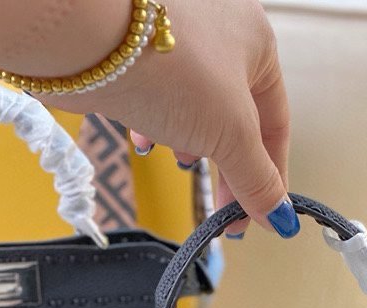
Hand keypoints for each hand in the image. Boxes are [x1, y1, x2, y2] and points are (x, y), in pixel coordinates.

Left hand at [46, 0, 294, 239]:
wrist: (87, 34)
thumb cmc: (171, 65)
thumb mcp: (231, 134)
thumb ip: (258, 179)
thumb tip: (278, 216)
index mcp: (257, 41)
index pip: (275, 122)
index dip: (270, 175)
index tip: (260, 215)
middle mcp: (220, 32)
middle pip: (235, 118)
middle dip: (227, 164)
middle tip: (222, 210)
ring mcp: (175, 38)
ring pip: (195, 106)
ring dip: (191, 143)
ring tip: (180, 161)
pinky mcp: (133, 51)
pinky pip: (156, 94)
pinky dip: (156, 124)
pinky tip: (143, 140)